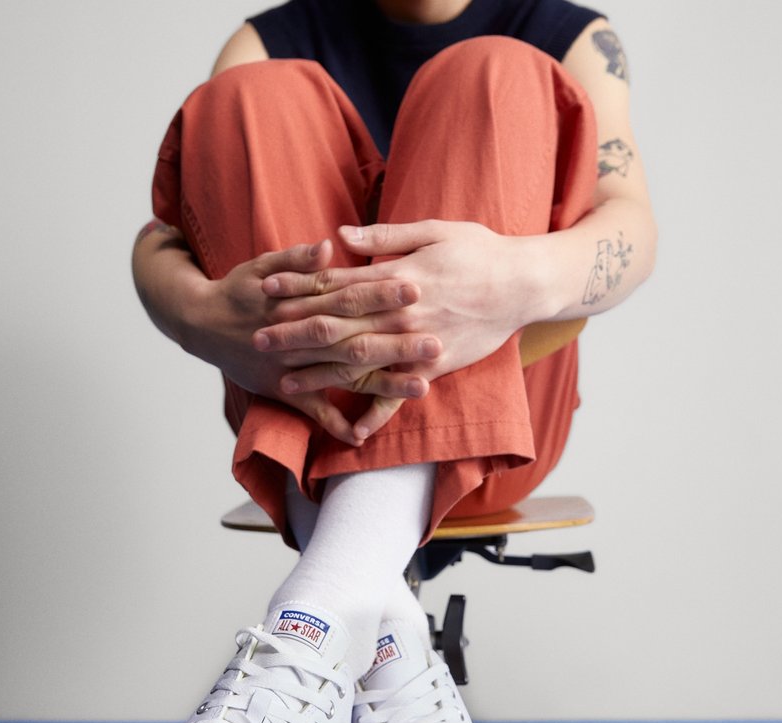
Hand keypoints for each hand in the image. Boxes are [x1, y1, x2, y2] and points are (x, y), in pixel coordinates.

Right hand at [187, 239, 439, 444]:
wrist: (198, 323)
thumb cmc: (241, 289)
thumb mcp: (264, 264)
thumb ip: (299, 258)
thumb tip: (330, 244)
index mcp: (300, 302)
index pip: (349, 295)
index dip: (382, 293)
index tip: (416, 287)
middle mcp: (299, 337)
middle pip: (356, 338)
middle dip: (397, 342)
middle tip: (436, 341)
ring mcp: (292, 367)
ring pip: (345, 377)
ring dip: (383, 385)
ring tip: (422, 387)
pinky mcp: (283, 391)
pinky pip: (313, 412)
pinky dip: (336, 425)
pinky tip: (365, 436)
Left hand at [258, 221, 542, 389]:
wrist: (524, 283)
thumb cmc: (480, 250)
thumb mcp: (433, 230)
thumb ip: (385, 238)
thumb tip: (341, 238)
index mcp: (396, 278)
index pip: (337, 283)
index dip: (299, 288)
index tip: (266, 292)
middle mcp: (401, 314)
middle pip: (338, 326)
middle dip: (295, 334)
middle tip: (257, 340)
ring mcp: (417, 345)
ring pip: (359, 362)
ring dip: (320, 374)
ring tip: (285, 382)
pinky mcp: (435, 368)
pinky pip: (400, 394)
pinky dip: (378, 414)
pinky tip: (353, 432)